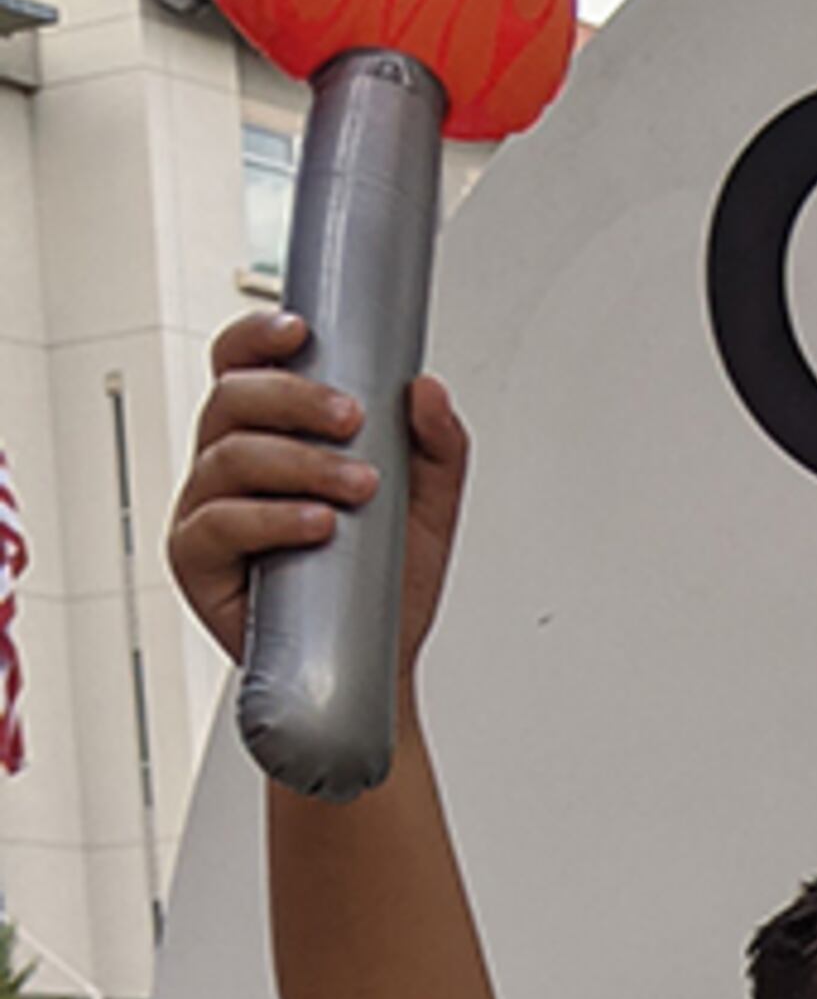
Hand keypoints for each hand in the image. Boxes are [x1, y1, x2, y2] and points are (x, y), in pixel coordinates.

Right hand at [170, 310, 465, 677]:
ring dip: (298, 462)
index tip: (303, 331)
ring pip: (229, 456)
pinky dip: (271, 519)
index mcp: (270, 436)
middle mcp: (229, 464)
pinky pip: (217, 524)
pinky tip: (316, 524)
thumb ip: (437, 449)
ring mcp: (208, 509)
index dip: (259, 337)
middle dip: (294, 399)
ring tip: (355, 488)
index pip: (244, 366)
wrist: (378, 667)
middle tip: (353, 419)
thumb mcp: (428, 510)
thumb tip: (427, 391)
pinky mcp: (198, 561)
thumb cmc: (384, 587)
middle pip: (232, 399)